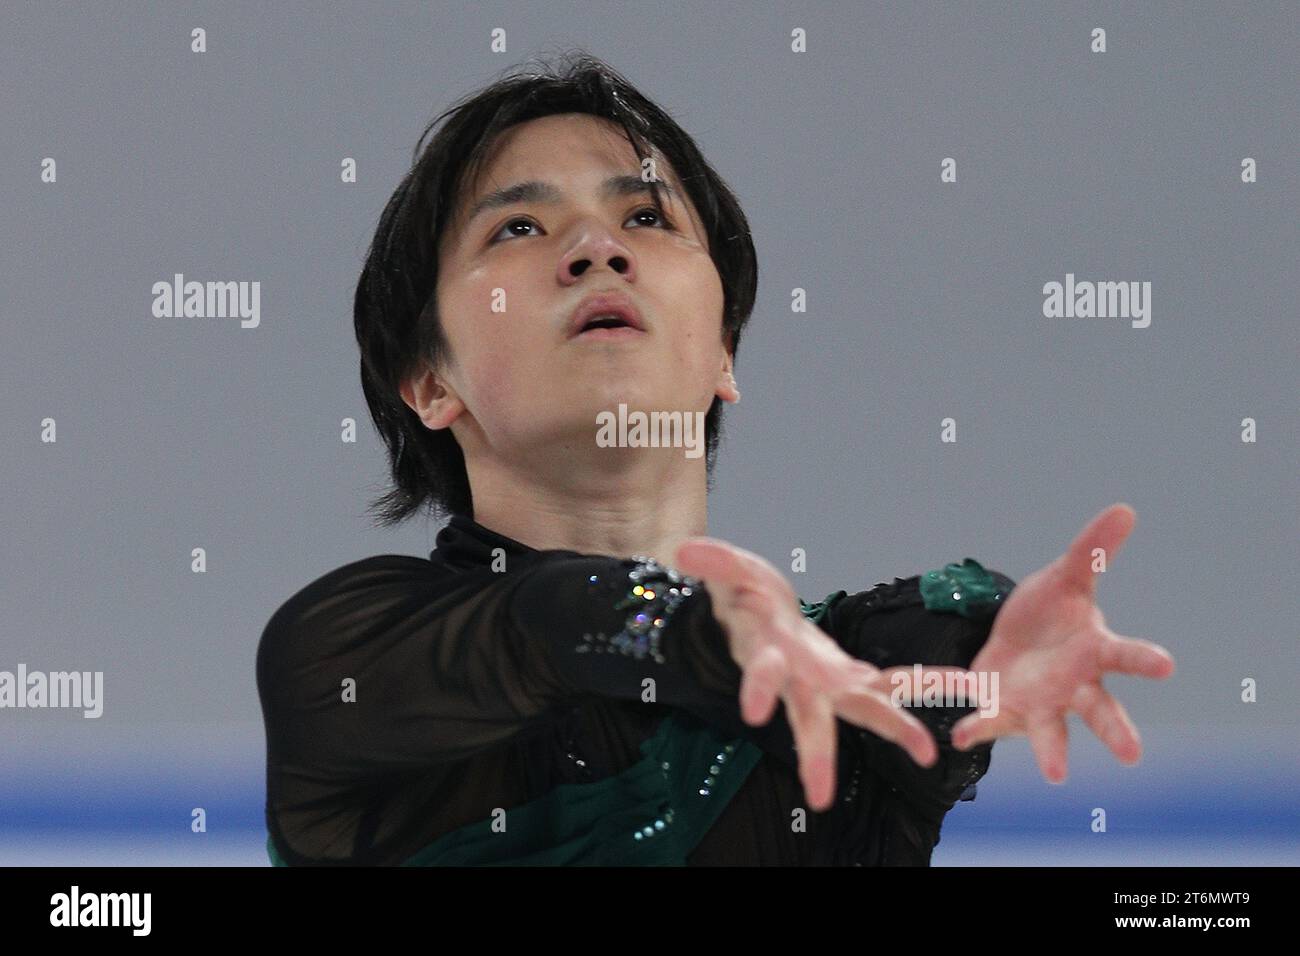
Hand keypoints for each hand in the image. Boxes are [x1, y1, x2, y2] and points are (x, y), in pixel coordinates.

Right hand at [673, 536, 958, 812]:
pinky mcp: (854, 674)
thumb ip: (716, 561)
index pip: (761, 673)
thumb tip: (685, 548)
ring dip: (895, 729)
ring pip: (864, 709)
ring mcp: (830, 682)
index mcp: (770, 654)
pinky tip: (970, 688)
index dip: (759, 690)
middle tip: (819, 797)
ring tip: (927, 754)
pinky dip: (930, 683)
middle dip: (814, 755)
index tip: (754, 714)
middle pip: (808, 719)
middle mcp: (802, 680)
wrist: (765, 619)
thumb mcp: (732, 573)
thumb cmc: (749, 601)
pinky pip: (898, 681)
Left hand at [950, 502, 1175, 782]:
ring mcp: (1038, 703)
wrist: (1013, 637)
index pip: (1125, 654)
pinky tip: (960, 737)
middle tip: (1133, 754)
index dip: (1145, 659)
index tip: (1167, 664)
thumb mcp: (1066, 576)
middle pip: (1099, 710)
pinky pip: (987, 717)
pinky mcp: (1001, 707)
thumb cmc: (1052, 611)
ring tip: (1057, 776)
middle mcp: (1072, 686)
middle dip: (1115, 731)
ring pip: (1047, 730)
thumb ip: (1092, 550)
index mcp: (1093, 652)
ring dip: (1050, 751)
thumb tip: (1125, 509)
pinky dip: (974, 726)